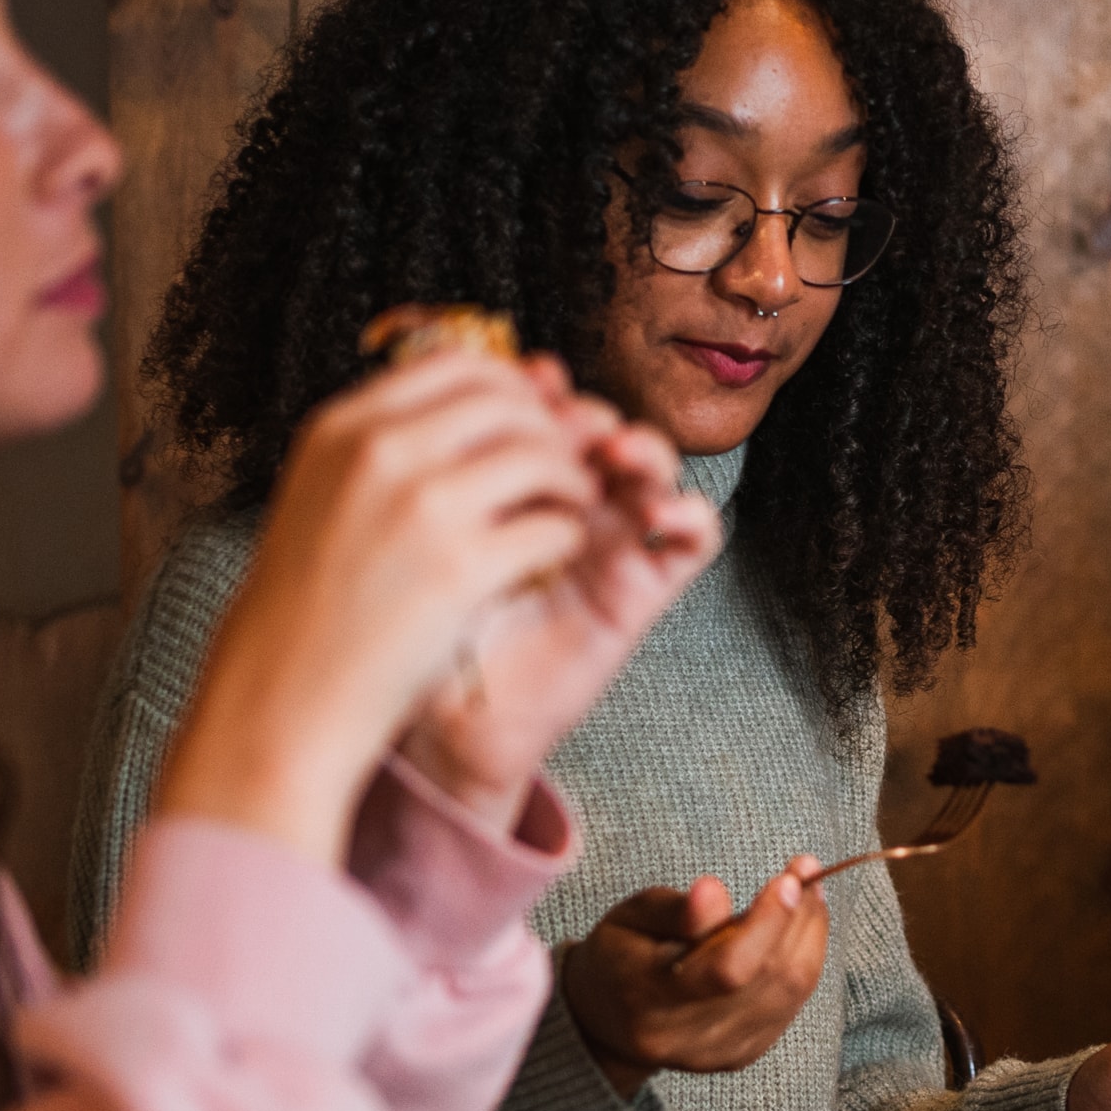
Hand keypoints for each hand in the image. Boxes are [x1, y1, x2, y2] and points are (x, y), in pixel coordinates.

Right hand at [157, 351, 624, 864]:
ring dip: (572, 478)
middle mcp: (381, 453)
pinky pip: (555, 525)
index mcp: (342, 428)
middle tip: (567, 461)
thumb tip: (471, 402)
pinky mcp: (462, 568)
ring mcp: (422, 507)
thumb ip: (383, 446)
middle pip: (508, 402)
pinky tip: (558, 550)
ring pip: (543, 455)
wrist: (284, 693)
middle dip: (552, 428)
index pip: (455, 364)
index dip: (511, 385)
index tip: (530, 416)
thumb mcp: (324, 494)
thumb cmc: (308, 605)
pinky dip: (570, 534)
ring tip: (572, 504)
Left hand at [398, 358, 722, 827]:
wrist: (438, 727)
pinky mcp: (642, 590)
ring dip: (646, 450)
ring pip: (653, 471)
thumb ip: (441, 467)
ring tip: (616, 453)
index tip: (523, 383)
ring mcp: (608, 543)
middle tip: (567, 420)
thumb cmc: (417, 632)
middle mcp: (563, 506)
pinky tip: (658, 510)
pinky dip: (691, 513)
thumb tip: (453, 392)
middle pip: (600, 430)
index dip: (544, 391)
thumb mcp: (417, 537)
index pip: (543, 412)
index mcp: (507, 485)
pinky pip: (693, 541)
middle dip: (589, 414)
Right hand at [560, 861, 830, 1097]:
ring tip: (808, 892)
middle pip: (768, 978)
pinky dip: (804, 959)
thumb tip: (715, 892)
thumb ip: (675, 910)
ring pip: (790, 991)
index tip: (789, 879)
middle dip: (798, 918)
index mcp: (648, 1000)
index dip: (767, 923)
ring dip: (810, 934)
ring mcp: (719, 1052)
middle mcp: (687, 1037)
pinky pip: (792, 1003)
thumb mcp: (629, 919)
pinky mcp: (742, 1054)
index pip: (727, 969)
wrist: (607, 1023)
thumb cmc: (619, 956)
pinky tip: (800, 927)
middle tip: (805, 870)